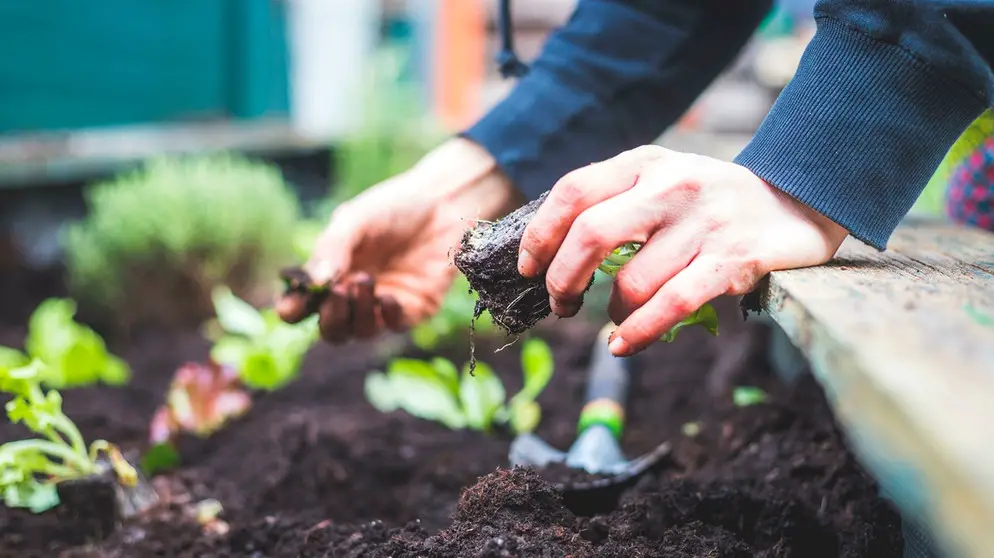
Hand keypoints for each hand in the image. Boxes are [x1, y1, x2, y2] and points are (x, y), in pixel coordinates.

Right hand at [276, 138, 521, 342]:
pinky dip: (387, 316)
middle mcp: (354, 295)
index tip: (293, 305)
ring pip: (361, 332)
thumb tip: (314, 282)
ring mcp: (383, 305)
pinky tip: (388, 296)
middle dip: (329, 318)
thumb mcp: (356, 220)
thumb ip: (332, 248)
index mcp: (332, 274)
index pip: (302, 305)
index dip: (293, 310)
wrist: (443, 203)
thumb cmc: (394, 207)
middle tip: (337, 293)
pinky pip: (393, 326)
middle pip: (331, 329)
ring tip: (365, 281)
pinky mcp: (414, 309)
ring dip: (358, 314)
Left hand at [516, 145, 847, 356]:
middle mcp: (672, 185)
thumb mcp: (661, 178)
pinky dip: (638, 332)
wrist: (798, 200)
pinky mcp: (734, 260)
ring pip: (632, 282)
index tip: (529, 267)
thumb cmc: (710, 200)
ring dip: (612, 312)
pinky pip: (672, 304)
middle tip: (560, 302)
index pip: (573, 191)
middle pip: (590, 235)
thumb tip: (550, 249)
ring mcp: (705, 222)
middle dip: (563, 280)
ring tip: (617, 318)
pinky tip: (622, 344)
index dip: (540, 234)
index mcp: (645, 161)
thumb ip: (613, 199)